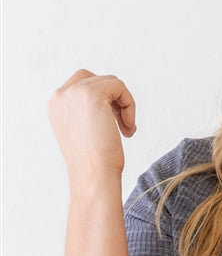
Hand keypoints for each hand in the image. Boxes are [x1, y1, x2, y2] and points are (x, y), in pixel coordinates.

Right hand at [48, 69, 136, 183]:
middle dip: (113, 100)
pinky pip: (119, 86)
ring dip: (124, 105)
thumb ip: (89, 114)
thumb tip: (109, 104)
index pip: (82, 86)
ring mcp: (74, 92)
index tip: (113, 124)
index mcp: (56, 105)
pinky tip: (129, 128)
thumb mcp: (85, 133)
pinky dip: (130, 105)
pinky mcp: (92, 94)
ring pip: (110, 82)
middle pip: (95, 80)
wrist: (93, 176)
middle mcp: (61, 95)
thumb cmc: (94, 164)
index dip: (104, 102)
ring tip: (127, 129)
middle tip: (122, 125)